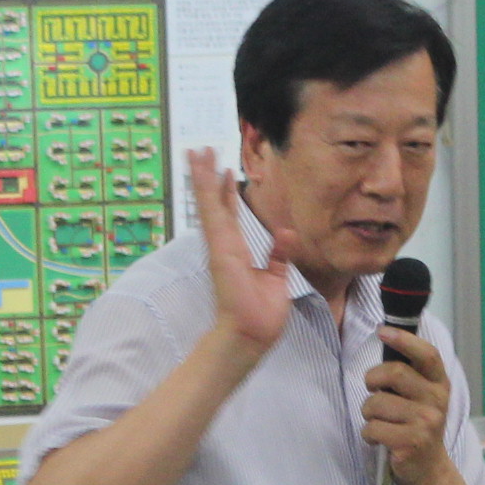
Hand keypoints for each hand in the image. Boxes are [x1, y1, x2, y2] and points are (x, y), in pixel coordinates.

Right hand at [190, 148, 302, 353]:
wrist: (251, 334)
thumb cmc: (261, 315)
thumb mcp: (277, 278)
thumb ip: (279, 255)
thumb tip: (287, 233)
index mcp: (237, 251)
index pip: (230, 215)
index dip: (227, 192)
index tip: (225, 171)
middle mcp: (224, 244)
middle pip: (215, 202)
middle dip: (208, 176)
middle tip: (202, 150)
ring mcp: (219, 245)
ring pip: (209, 202)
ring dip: (202, 175)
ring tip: (196, 151)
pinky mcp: (219, 248)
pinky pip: (212, 214)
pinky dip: (206, 191)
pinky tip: (203, 172)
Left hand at [362, 323, 454, 484]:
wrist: (428, 470)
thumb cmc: (417, 427)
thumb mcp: (422, 398)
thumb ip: (409, 374)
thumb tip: (386, 338)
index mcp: (439, 384)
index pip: (427, 354)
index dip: (404, 340)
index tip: (382, 331)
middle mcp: (436, 401)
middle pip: (394, 373)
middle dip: (373, 380)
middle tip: (372, 390)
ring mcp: (425, 423)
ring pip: (376, 404)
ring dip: (368, 413)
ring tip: (380, 422)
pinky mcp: (410, 443)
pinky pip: (372, 428)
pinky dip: (368, 434)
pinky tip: (380, 439)